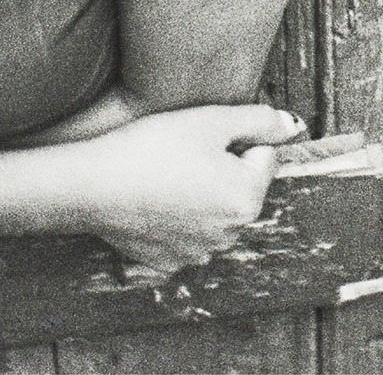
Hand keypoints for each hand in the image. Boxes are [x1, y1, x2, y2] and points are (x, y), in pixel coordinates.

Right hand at [68, 103, 304, 271]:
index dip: (235, 137)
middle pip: (241, 185)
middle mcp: (230, 234)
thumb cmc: (151, 148)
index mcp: (247, 199)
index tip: (203, 136)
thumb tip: (292, 125)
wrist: (91, 185)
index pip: (264, 154)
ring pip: (214, 209)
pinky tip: (154, 200)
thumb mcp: (210, 120)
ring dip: (201, 192)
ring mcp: (199, 252)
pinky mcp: (170, 262)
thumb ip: (260, 121)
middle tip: (183, 152)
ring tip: (166, 174)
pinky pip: (188, 232)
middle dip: (223, 166)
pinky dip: (177, 216)